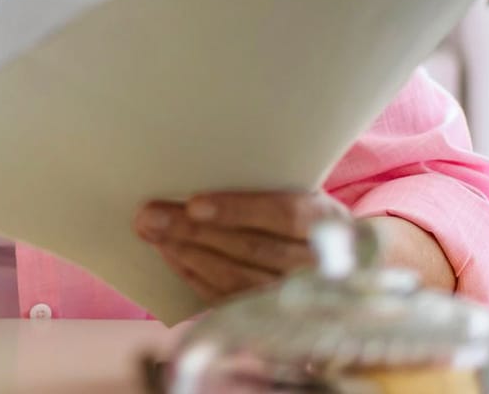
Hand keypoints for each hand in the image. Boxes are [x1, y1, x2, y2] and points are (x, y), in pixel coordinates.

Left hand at [133, 191, 349, 304]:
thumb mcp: (298, 192)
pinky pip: (230, 301)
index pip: (285, 214)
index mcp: (331, 222)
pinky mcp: (275, 321)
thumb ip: (262, 184)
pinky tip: (171, 256)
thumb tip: (198, 166)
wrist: (338, 266)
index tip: (194, 203)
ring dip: (188, 254)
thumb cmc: (303, 215)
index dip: (239, 210)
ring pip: (238, 279)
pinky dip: (195, 277)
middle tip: (150, 216)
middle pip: (253, 248)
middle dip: (194, 231)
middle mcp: (320, 264)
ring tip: (154, 234)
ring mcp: (300, 299)